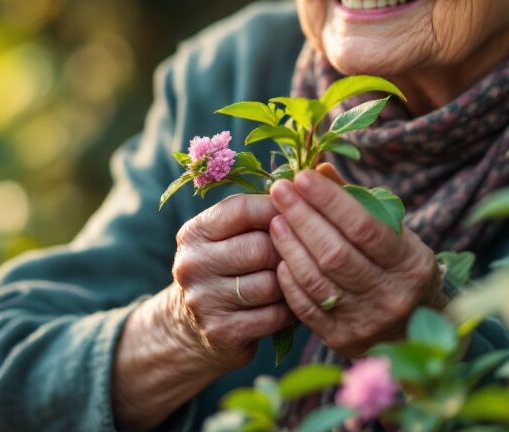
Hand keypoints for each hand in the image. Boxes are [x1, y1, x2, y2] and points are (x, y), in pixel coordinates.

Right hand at [167, 193, 296, 369]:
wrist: (192, 328)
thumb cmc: (227, 269)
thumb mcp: (228, 237)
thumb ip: (259, 211)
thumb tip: (317, 176)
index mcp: (195, 232)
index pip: (242, 209)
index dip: (277, 208)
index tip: (299, 211)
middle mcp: (193, 263)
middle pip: (262, 247)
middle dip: (289, 250)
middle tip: (303, 252)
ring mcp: (204, 300)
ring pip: (272, 283)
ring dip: (293, 282)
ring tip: (301, 278)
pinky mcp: (221, 331)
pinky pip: (275, 316)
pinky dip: (291, 310)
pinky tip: (294, 304)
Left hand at [268, 164, 444, 357]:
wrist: (414, 329)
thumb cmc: (399, 268)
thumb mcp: (394, 233)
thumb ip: (357, 202)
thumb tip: (320, 169)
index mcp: (410, 264)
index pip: (363, 226)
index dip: (329, 200)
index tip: (303, 177)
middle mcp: (391, 295)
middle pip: (335, 252)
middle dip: (302, 217)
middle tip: (279, 190)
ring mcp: (366, 321)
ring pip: (316, 280)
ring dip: (290, 245)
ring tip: (274, 219)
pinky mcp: (342, 339)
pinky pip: (306, 307)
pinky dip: (289, 280)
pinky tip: (279, 256)